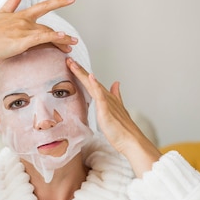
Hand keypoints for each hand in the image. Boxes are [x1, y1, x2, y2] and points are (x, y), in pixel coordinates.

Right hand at [0, 0, 78, 61]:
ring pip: (47, 34)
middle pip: (48, 27)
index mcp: (21, 15)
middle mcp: (24, 21)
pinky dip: (52, 37)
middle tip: (73, 41)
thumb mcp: (1, 13)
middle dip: (63, 35)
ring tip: (71, 46)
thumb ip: (13, 1)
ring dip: (62, 40)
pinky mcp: (21, 41)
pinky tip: (62, 38)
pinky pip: (40, 38)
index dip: (59, 1)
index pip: (44, 6)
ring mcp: (23, 31)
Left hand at [66, 58, 161, 174]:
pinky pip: (100, 96)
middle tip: (68, 59)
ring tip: (73, 64)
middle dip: (78, 70)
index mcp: (106, 98)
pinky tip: (90, 77)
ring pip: (92, 85)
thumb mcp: (117, 109)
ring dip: (82, 74)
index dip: (81, 74)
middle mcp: (106, 98)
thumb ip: (116, 96)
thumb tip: (117, 83)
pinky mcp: (106, 110)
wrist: (131, 140)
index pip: (91, 84)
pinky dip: (95, 86)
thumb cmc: (123, 129)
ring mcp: (107, 103)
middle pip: (90, 81)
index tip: (72, 64)